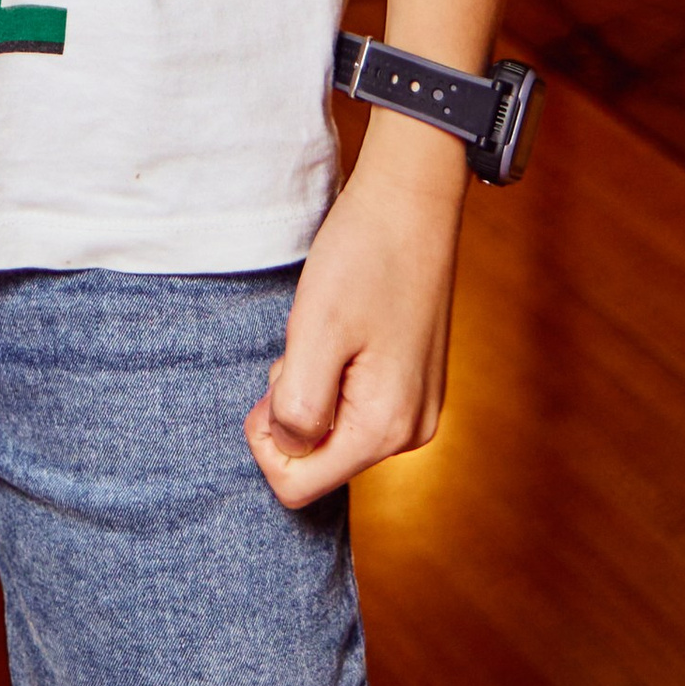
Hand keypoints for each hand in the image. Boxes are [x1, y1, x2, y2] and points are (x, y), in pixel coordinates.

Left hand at [244, 126, 464, 508]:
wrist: (412, 199)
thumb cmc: (362, 257)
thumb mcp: (314, 331)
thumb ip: (298, 408)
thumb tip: (291, 449)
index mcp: (385, 429)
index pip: (297, 485)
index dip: (266, 438)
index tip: (278, 373)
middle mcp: (410, 433)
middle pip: (316, 459)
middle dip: (292, 407)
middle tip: (307, 341)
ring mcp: (417, 410)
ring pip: (333, 430)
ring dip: (313, 386)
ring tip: (330, 328)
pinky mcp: (414, 385)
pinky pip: (354, 406)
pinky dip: (335, 374)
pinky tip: (347, 329)